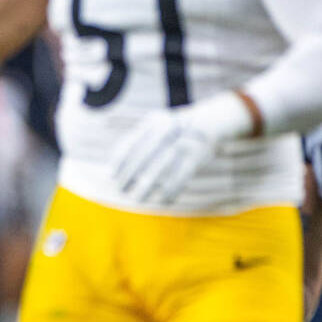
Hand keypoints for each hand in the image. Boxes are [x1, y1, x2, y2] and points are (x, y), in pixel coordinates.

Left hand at [111, 92, 252, 203]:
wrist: (209, 120)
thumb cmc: (172, 129)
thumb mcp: (154, 126)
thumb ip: (135, 141)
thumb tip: (112, 166)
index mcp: (154, 122)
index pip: (133, 142)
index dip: (121, 160)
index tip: (112, 176)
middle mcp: (169, 130)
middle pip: (145, 154)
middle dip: (131, 174)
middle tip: (121, 190)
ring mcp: (184, 141)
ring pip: (163, 166)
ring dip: (149, 185)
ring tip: (139, 199)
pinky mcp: (198, 155)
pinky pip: (183, 175)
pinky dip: (172, 189)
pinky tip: (163, 200)